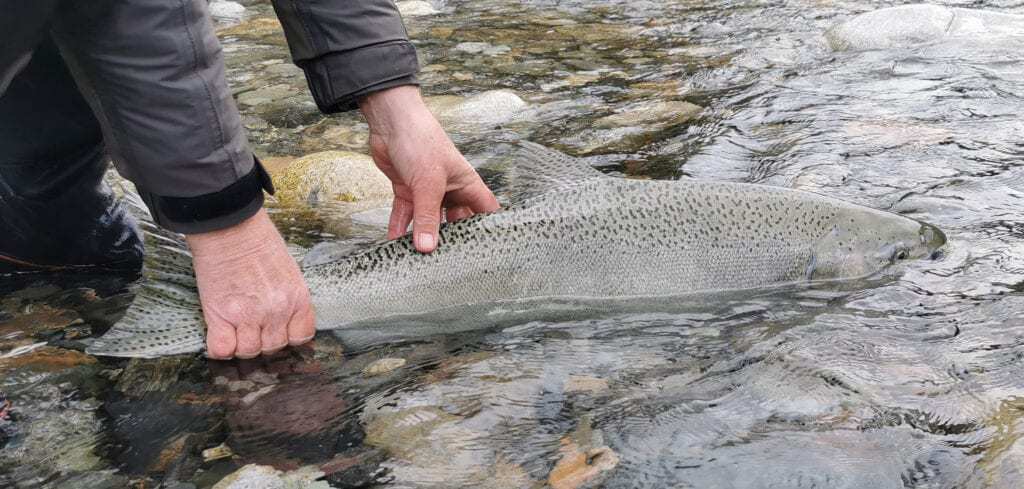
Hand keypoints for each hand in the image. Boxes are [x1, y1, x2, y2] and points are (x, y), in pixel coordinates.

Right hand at [185, 208, 314, 358]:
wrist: (229, 227)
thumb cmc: (258, 242)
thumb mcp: (289, 271)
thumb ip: (290, 298)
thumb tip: (285, 321)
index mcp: (298, 298)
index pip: (301, 337)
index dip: (288, 336)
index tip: (278, 329)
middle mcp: (277, 311)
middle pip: (274, 348)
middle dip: (263, 339)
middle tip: (252, 323)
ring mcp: (248, 315)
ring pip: (249, 352)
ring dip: (241, 343)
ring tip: (235, 325)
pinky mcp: (220, 316)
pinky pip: (222, 350)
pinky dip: (220, 347)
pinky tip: (220, 332)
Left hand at [359, 85, 499, 251]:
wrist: (390, 122)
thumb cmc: (421, 141)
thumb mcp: (427, 184)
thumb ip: (427, 217)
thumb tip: (427, 247)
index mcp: (466, 183)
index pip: (485, 209)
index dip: (489, 228)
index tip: (489, 251)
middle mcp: (449, 189)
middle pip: (455, 221)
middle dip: (451, 239)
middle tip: (448, 262)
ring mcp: (427, 190)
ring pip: (427, 220)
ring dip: (421, 236)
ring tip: (419, 259)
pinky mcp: (407, 189)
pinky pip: (405, 214)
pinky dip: (399, 227)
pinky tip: (393, 243)